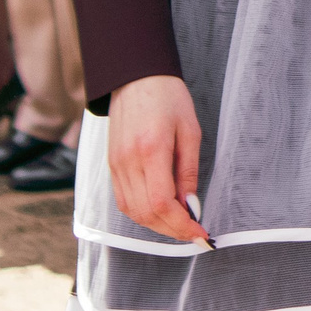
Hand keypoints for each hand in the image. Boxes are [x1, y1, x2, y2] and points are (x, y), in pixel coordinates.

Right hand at [107, 74, 210, 244]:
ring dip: (157, 225)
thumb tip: (191, 205)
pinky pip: (124, 201)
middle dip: (172, 230)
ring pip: (133, 212)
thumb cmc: (168, 98)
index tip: (199, 233)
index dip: (181, 225)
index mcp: (151, 149)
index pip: (161, 202)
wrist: (136, 78)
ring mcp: (116, 165)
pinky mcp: (111, 166)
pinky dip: (142, 213)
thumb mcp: (190, 131)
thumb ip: (188, 171)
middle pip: (146, 213)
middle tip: (193, 233)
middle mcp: (128, 161)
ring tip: (180, 224)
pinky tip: (160, 212)